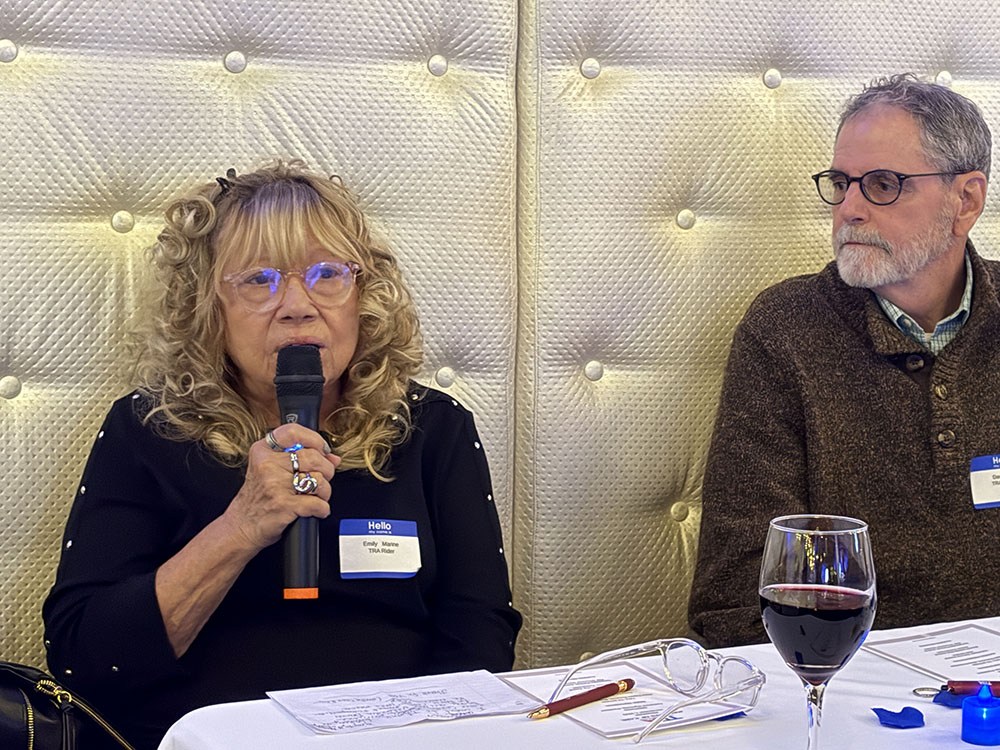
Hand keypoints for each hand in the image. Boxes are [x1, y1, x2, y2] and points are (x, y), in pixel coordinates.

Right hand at [221, 424, 340, 551]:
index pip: (293, 432)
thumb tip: (333, 457)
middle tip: (320, 479)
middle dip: (326, 470)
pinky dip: (322, 509)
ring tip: (315, 496)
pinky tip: (316, 510)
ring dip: (324, 491)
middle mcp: (267, 465)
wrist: (241, 527)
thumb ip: (300, 458)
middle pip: (313, 457)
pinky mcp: (283, 505)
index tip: (322, 449)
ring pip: (318, 479)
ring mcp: (274, 485)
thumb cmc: (258, 498)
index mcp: (263, 451)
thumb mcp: (270, 471)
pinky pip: (318, 503)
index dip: (314, 439)